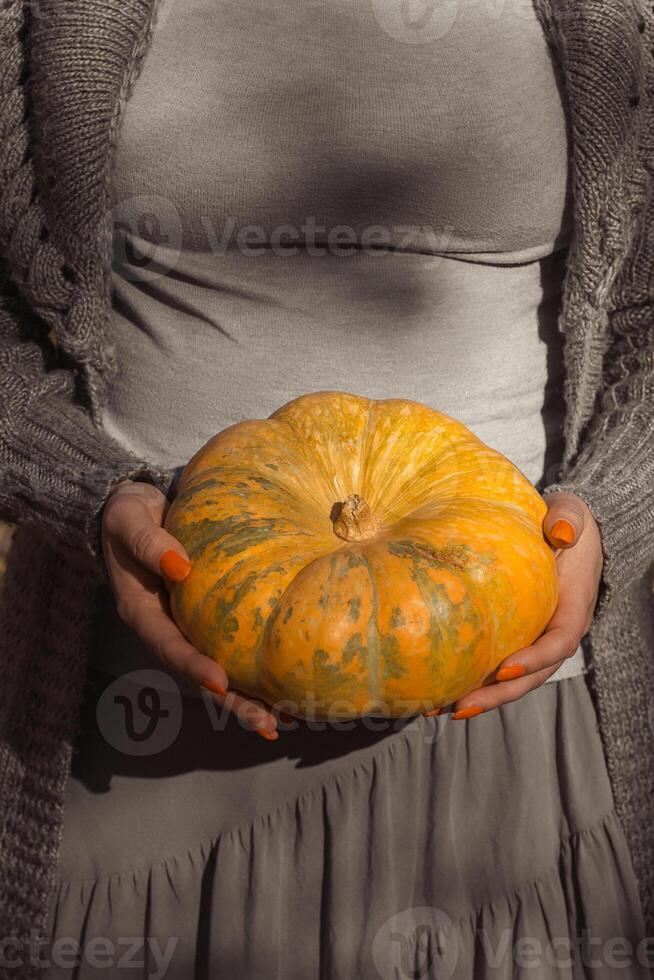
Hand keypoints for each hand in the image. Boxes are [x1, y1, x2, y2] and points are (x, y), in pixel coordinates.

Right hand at [100, 479, 279, 739]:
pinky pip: (233, 646)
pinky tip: (288, 684)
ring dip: (250, 699)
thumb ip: (149, 543)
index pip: (168, 646)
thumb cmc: (129, 513)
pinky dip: (256, 670)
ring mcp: (187, 626)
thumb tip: (181, 568)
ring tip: (287, 720)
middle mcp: (166, 627)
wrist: (137, 507)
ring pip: (220, 670)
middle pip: (199, 674)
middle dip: (232, 702)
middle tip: (267, 725)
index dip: (193, 666)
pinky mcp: (208, 617)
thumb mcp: (128, 520)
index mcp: (141, 611)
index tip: (220, 682)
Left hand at [444, 491, 603, 719]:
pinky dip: (471, 681)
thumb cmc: (565, 521)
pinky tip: (437, 691)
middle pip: (531, 676)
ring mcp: (535, 639)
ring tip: (438, 709)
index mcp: (573, 608)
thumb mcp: (572, 513)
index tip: (503, 669)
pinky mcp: (516, 638)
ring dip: (479, 697)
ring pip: (512, 681)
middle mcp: (556, 632)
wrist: (562, 530)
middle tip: (460, 706)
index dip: (534, 660)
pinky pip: (496, 666)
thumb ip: (568, 519)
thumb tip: (562, 531)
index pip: (559, 643)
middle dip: (497, 695)